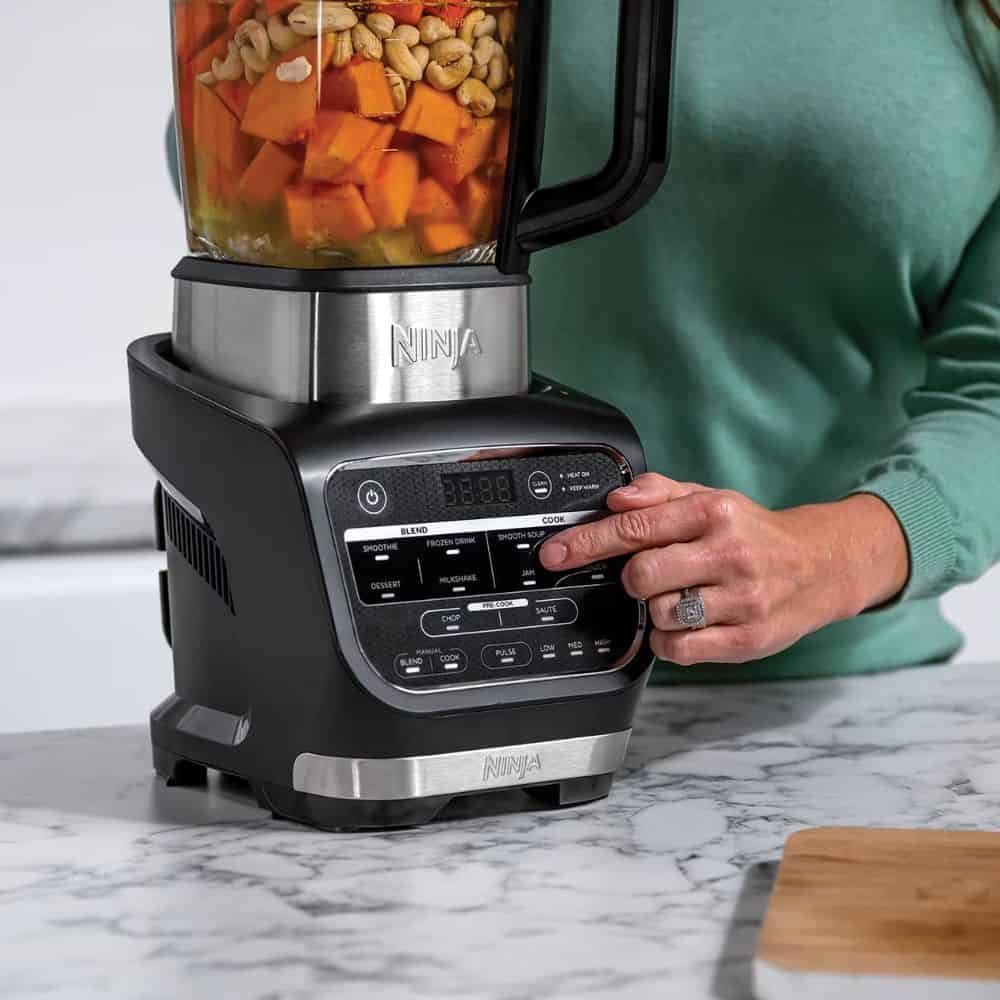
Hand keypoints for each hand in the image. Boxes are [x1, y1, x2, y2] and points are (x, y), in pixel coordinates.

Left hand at [539, 474, 908, 666]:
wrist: (822, 565)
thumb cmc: (754, 533)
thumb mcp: (710, 499)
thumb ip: (658, 494)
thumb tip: (614, 499)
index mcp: (714, 512)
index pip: (636, 527)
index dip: (587, 542)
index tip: (555, 554)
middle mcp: (729, 554)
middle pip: (642, 574)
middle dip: (631, 579)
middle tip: (646, 576)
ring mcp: (742, 600)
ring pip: (660, 613)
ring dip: (655, 609)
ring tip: (680, 597)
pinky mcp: (748, 639)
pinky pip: (681, 648)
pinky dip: (669, 640)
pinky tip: (684, 624)